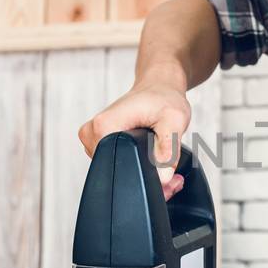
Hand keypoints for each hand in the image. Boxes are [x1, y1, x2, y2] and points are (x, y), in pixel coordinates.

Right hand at [77, 80, 190, 199]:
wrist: (158, 87)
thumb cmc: (163, 98)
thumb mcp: (174, 119)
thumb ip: (169, 149)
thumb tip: (162, 178)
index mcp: (104, 126)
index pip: (118, 168)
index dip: (145, 178)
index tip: (168, 178)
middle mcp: (93, 133)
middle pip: (118, 173)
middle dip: (148, 180)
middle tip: (172, 175)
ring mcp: (93, 140)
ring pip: (118, 172)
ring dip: (144, 175)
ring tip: (165, 165)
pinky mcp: (100, 144)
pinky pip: (117, 165)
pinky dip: (137, 168)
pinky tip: (154, 161)